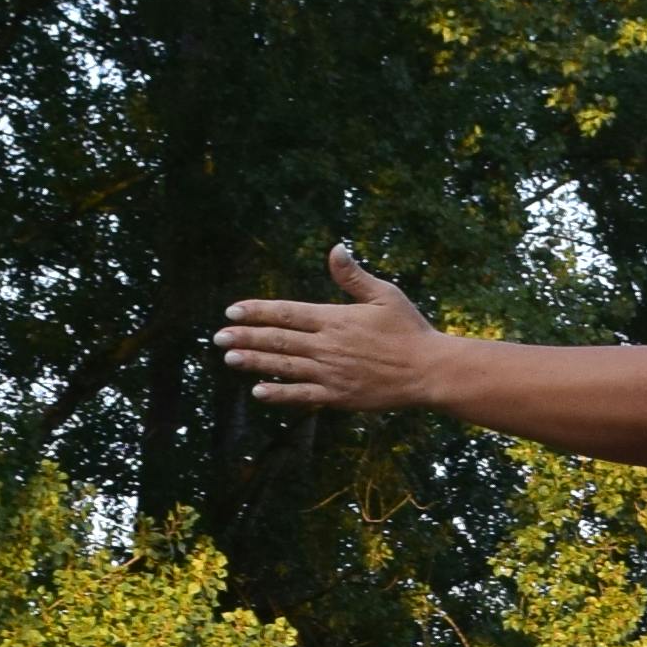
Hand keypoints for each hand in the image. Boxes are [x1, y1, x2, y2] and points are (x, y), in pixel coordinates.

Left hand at [216, 247, 450, 412]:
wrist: (429, 371)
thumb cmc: (410, 330)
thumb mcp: (385, 295)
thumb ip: (354, 276)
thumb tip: (335, 249)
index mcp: (335, 318)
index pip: (287, 312)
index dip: (257, 311)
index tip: (232, 309)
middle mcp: (328, 346)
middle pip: (278, 340)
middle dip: (245, 336)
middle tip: (217, 336)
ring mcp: (331, 373)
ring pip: (284, 366)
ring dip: (254, 362)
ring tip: (229, 358)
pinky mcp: (339, 397)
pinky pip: (302, 396)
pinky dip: (279, 394)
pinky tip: (258, 392)